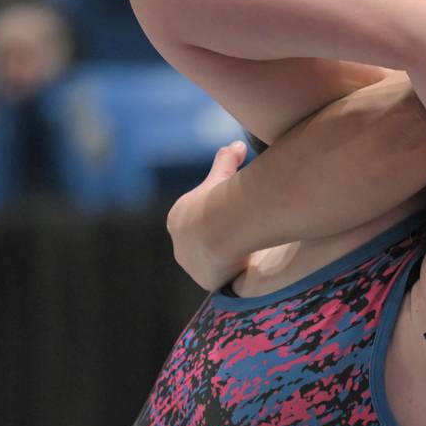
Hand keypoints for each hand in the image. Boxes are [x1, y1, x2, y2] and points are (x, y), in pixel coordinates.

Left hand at [167, 140, 248, 290]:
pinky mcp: (205, 280)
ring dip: (225, 260)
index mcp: (177, 219)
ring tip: (248, 254)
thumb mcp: (223, 175)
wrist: (218, 228)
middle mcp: (179, 244)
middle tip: (243, 239)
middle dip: (219, 242)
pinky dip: (232, 273)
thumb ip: (227, 160)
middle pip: (202, 245)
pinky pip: (221, 277)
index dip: (216, 219)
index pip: (197, 222)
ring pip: (210, 262)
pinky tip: (247, 267)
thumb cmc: (220, 200)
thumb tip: (238, 145)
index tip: (234, 218)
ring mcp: (191, 265)